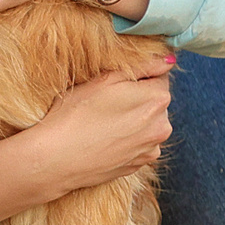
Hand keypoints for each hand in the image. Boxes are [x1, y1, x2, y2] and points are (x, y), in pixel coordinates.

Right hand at [23, 53, 175, 190]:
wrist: (56, 160)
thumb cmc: (75, 115)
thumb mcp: (106, 79)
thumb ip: (143, 66)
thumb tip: (168, 60)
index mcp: (158, 99)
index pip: (159, 76)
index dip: (136, 77)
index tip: (115, 84)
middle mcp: (162, 126)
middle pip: (155, 102)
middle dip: (137, 98)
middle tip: (105, 102)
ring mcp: (151, 149)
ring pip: (147, 124)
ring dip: (133, 120)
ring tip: (102, 123)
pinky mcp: (139, 165)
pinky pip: (138, 144)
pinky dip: (126, 139)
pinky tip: (104, 139)